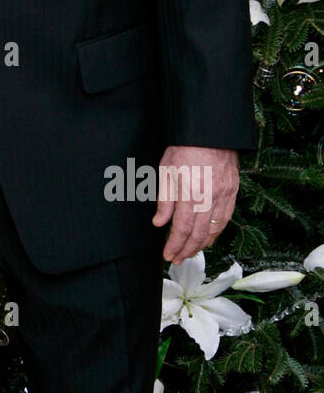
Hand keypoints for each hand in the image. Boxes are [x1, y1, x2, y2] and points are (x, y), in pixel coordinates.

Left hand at [152, 145, 238, 264]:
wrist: (210, 132)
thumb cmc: (184, 148)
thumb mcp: (166, 171)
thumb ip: (164, 200)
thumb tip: (159, 223)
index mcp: (189, 193)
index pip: (182, 228)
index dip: (175, 245)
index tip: (168, 255)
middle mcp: (208, 198)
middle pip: (199, 233)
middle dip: (187, 250)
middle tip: (177, 259)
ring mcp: (223, 195)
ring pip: (214, 229)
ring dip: (202, 245)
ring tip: (191, 252)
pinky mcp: (233, 192)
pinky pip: (226, 218)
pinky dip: (217, 232)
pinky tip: (209, 238)